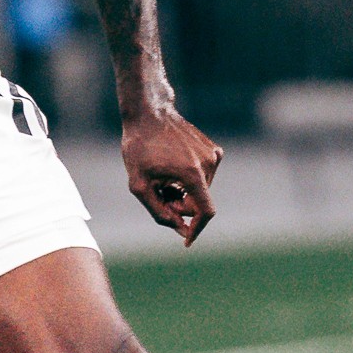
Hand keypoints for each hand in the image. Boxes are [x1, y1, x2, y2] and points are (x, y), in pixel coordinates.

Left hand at [123, 104, 221, 243]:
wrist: (149, 112)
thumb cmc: (139, 147)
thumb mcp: (139, 184)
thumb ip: (158, 211)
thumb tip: (180, 229)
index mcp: (192, 173)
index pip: (205, 212)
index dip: (197, 229)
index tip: (186, 240)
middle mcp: (209, 163)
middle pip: (199, 203)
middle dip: (180, 207)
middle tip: (158, 197)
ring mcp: (214, 155)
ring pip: (201, 191)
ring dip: (183, 194)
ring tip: (162, 180)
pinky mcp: (213, 150)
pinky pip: (203, 178)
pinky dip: (188, 182)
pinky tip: (171, 170)